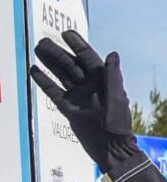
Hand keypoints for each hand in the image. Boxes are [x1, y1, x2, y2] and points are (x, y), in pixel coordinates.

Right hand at [30, 31, 135, 166]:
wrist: (111, 148)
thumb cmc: (117, 123)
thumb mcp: (116, 98)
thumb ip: (112, 76)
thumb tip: (113, 54)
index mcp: (103, 81)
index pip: (89, 58)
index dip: (78, 45)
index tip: (66, 33)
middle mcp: (90, 86)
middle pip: (71, 64)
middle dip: (58, 52)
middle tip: (42, 41)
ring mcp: (78, 96)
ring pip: (61, 75)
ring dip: (50, 63)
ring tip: (37, 50)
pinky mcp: (69, 108)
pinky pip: (54, 92)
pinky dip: (44, 81)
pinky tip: (34, 70)